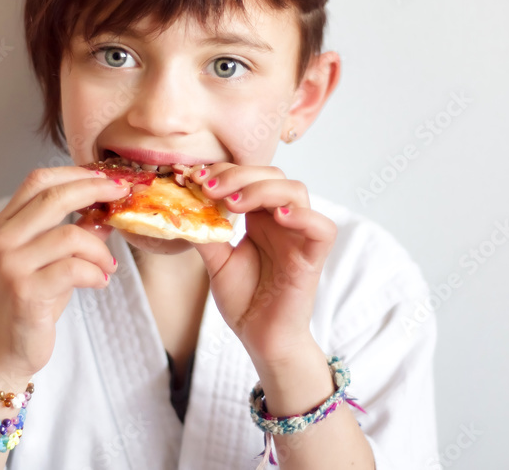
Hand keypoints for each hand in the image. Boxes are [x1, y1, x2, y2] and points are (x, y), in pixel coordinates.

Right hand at [0, 167, 128, 387]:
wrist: (4, 350)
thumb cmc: (30, 302)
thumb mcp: (53, 261)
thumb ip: (76, 233)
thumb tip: (109, 207)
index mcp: (6, 225)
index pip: (38, 180)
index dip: (76, 173)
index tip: (107, 177)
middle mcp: (3, 240)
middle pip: (53, 197)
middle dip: (95, 191)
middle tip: (122, 196)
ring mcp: (11, 265)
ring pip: (70, 235)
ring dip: (101, 249)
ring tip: (108, 266)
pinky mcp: (25, 291)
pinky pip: (73, 269)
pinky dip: (96, 273)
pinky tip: (100, 282)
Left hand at [188, 164, 336, 369]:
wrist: (259, 338)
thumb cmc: (244, 300)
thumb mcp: (216, 261)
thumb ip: (207, 233)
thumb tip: (185, 207)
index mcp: (260, 217)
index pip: (250, 177)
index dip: (225, 171)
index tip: (195, 178)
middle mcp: (281, 221)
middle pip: (273, 176)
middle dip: (239, 175)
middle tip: (210, 187)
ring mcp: (299, 237)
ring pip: (296, 192)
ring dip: (263, 189)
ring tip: (233, 203)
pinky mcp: (312, 258)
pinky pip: (323, 228)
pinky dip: (304, 217)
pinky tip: (278, 217)